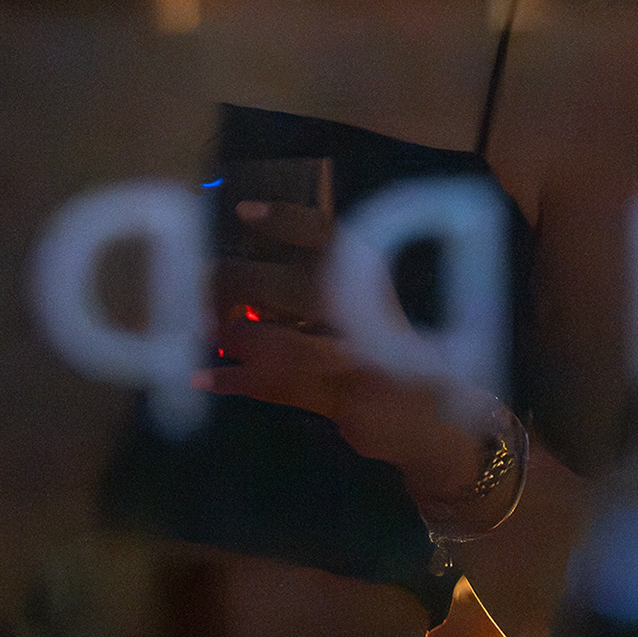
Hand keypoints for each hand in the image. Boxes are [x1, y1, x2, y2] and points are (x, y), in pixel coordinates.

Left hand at [208, 194, 499, 508]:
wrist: (438, 424)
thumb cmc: (396, 359)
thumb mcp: (368, 312)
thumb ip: (325, 289)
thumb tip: (251, 269)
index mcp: (373, 283)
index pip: (332, 239)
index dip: (288, 222)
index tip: (244, 212)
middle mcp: (370, 316)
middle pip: (299, 288)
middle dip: (244, 283)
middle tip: (202, 279)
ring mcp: (361, 362)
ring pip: (285, 340)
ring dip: (237, 332)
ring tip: (199, 323)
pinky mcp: (344, 403)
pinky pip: (280, 389)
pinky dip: (237, 382)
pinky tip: (201, 376)